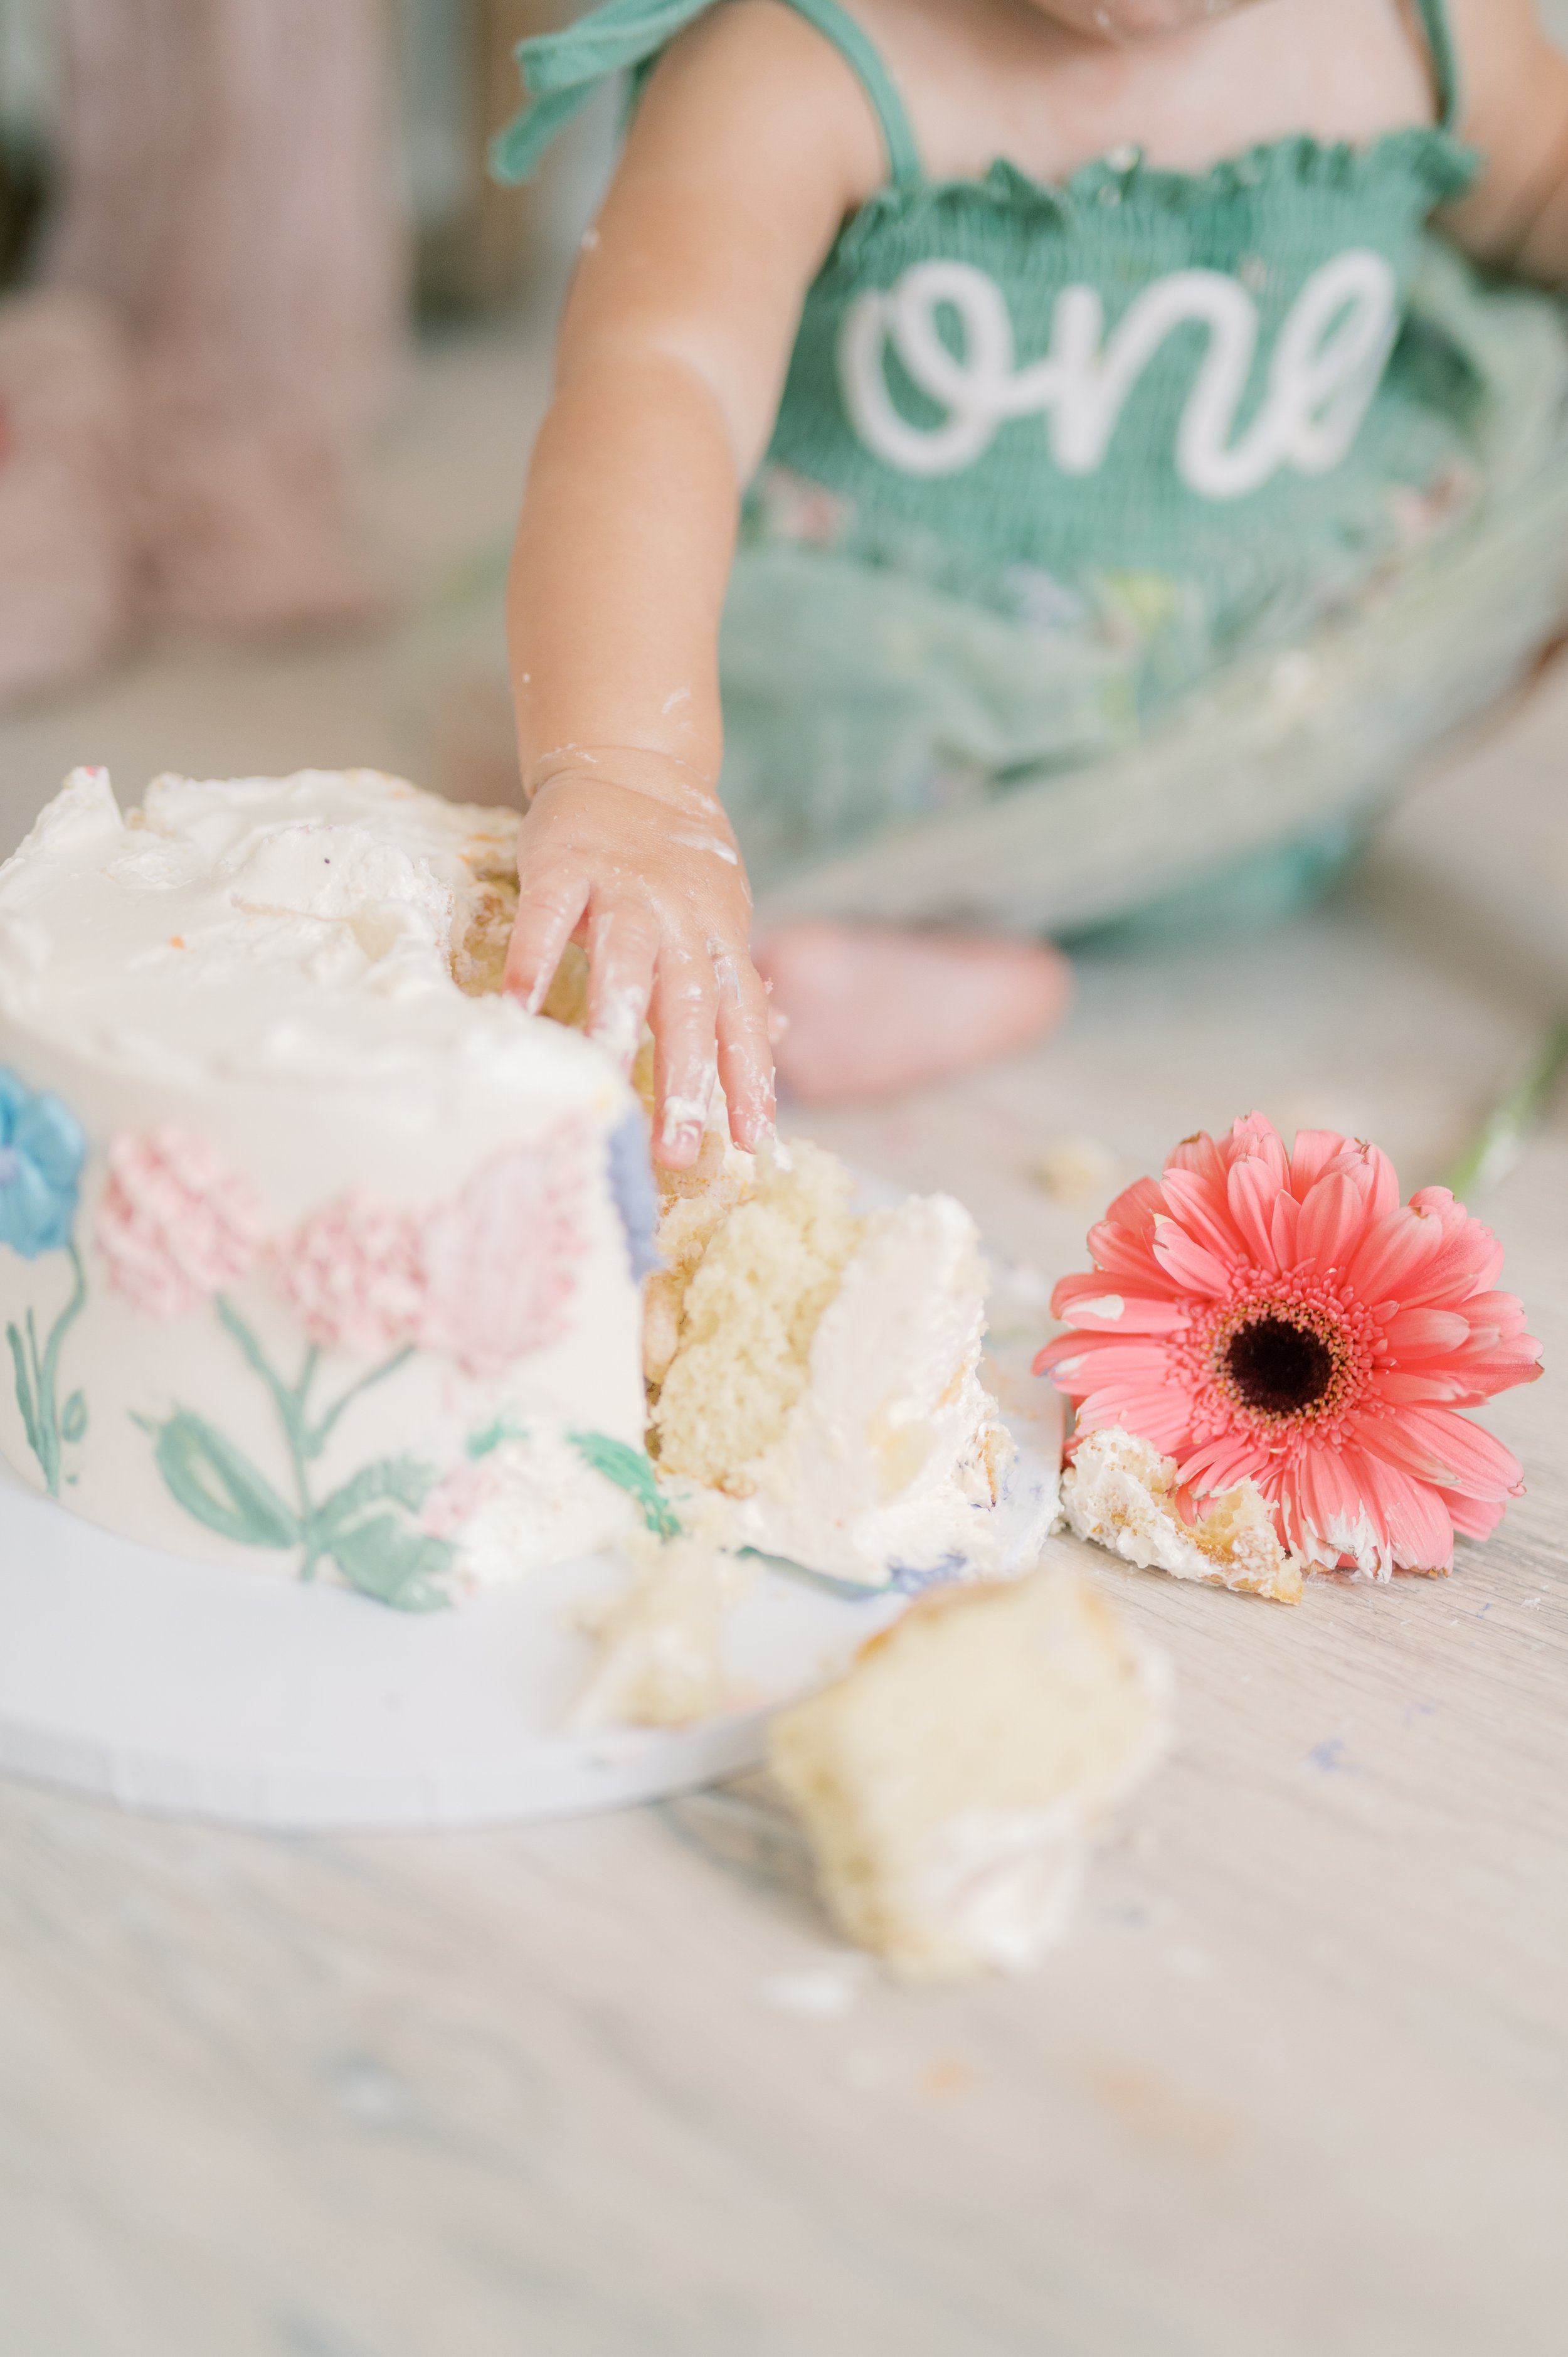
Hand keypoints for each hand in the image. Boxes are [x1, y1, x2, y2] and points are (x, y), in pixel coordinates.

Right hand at [503, 752, 773, 1168]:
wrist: (634, 764)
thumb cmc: (678, 864)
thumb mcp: (721, 919)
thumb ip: (735, 985)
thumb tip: (777, 1045)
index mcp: (721, 939)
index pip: (743, 1018)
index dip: (749, 1079)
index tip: (751, 1143)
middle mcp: (681, 919)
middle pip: (690, 1004)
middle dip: (687, 1078)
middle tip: (679, 1147)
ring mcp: (624, 890)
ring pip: (626, 962)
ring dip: (617, 1024)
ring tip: (607, 1084)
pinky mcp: (567, 863)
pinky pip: (548, 914)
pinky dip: (534, 956)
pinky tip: (519, 1008)